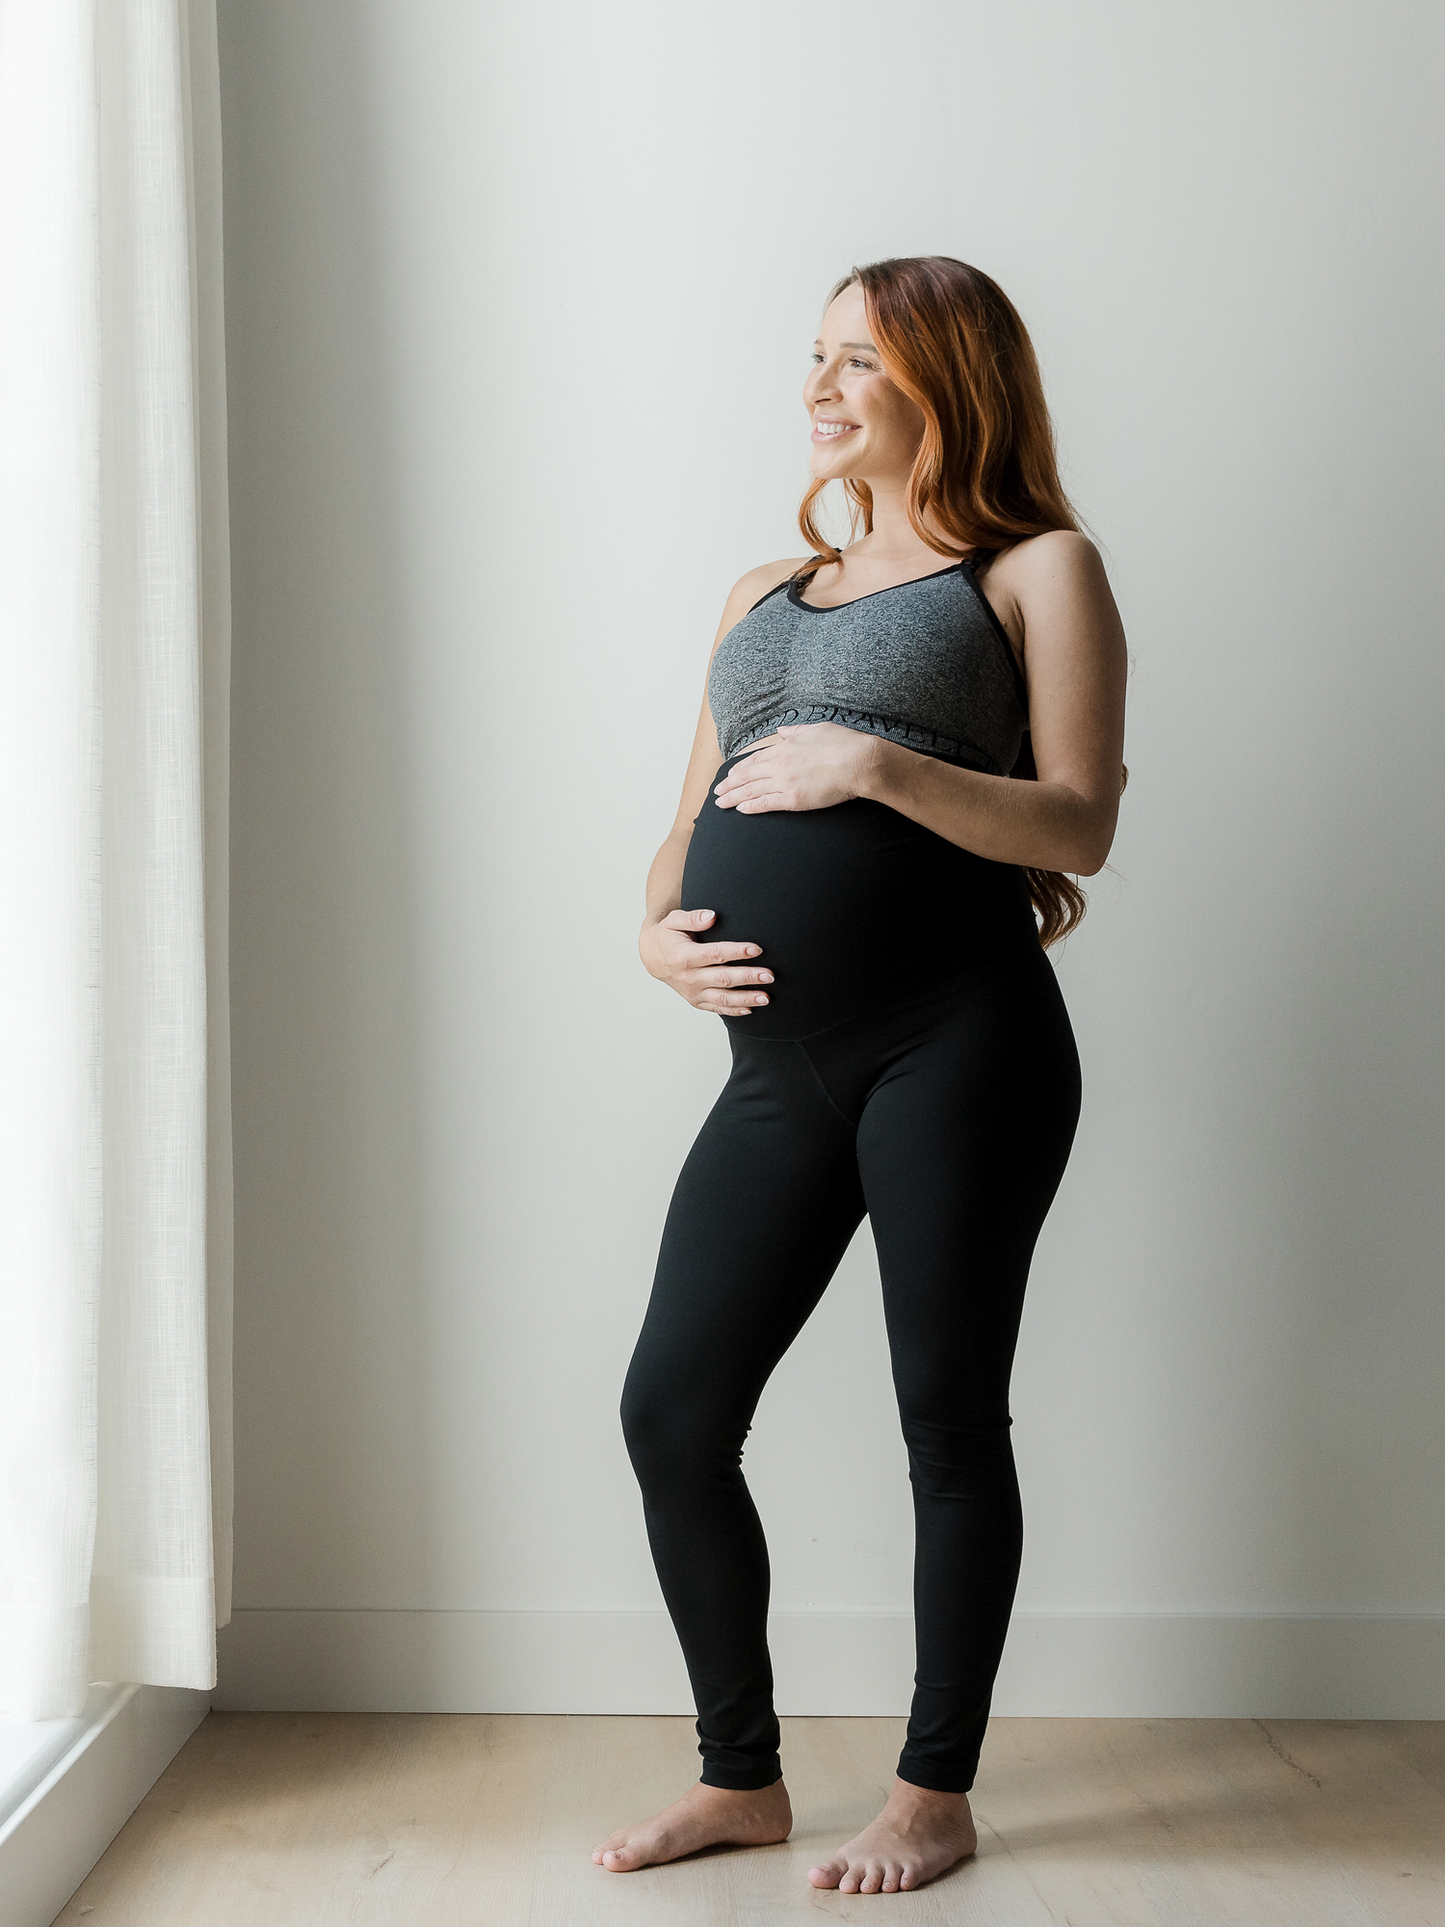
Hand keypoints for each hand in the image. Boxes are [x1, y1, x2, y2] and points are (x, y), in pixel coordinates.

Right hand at [639, 908, 773, 1015]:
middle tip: (770, 975)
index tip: (757, 949)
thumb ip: (693, 918)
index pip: (715, 954)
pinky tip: (751, 1008)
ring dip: (746, 999)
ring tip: (766, 997)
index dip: (737, 952)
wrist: (652, 957)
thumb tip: (711, 917)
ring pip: (723, 999)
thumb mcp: (673, 921)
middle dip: (748, 977)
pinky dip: (734, 1010)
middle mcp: (689, 978)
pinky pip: (717, 1008)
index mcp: (684, 956)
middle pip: (723, 979)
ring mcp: (693, 992)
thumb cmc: (667, 935)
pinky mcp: (696, 1001)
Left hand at [712, 722, 879, 813]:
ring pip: (751, 790)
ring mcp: (785, 781)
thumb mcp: (817, 729)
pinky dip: (750, 807)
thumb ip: (796, 731)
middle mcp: (780, 764)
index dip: (740, 768)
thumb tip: (783, 732)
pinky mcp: (793, 798)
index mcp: (786, 747)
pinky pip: (765, 804)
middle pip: (748, 775)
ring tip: (721, 803)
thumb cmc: (844, 743)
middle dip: (730, 784)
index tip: (730, 774)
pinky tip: (740, 810)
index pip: (756, 759)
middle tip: (717, 791)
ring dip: (733, 797)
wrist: (859, 761)